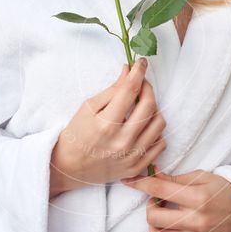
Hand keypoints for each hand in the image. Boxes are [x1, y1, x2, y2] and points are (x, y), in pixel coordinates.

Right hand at [49, 59, 166, 193]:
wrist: (70, 168)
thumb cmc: (77, 135)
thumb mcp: (88, 108)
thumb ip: (111, 90)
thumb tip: (129, 71)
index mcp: (106, 124)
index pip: (130, 90)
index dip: (138, 72)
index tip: (141, 62)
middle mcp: (122, 141)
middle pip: (150, 106)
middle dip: (148, 88)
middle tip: (141, 83)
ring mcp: (132, 156)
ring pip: (159, 124)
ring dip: (154, 109)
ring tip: (142, 107)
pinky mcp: (138, 167)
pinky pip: (160, 144)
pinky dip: (155, 131)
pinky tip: (144, 126)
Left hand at [120, 166, 230, 231]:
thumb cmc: (222, 191)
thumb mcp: (201, 177)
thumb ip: (174, 179)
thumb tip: (150, 173)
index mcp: (198, 198)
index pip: (159, 190)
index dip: (139, 184)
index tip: (129, 180)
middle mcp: (198, 221)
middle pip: (154, 218)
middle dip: (150, 207)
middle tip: (157, 202)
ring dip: (154, 228)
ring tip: (162, 220)